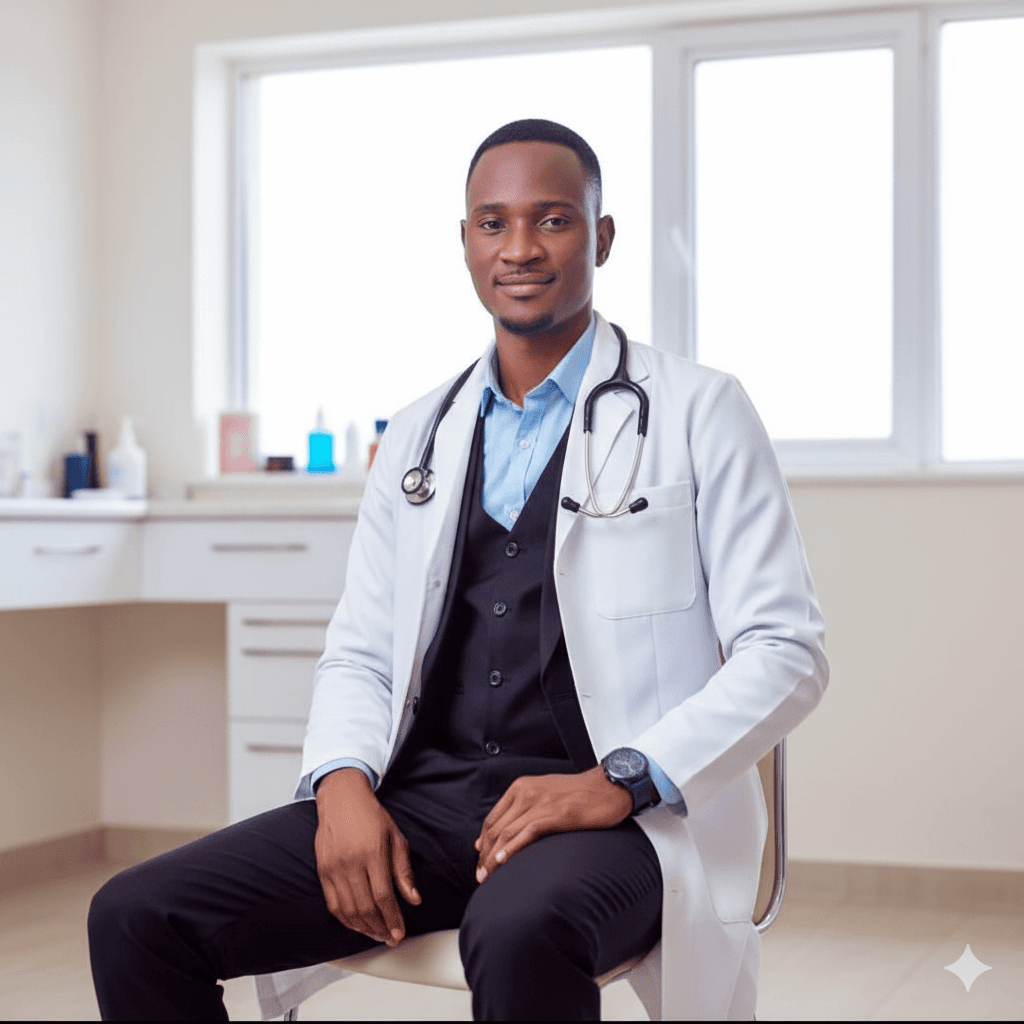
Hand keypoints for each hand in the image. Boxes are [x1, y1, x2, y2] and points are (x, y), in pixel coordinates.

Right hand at [314, 768, 420, 945]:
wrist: (341, 798)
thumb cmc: (371, 816)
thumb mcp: (395, 837)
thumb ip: (403, 870)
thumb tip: (413, 899)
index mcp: (373, 852)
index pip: (384, 896)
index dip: (392, 919)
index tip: (399, 933)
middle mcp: (351, 862)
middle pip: (366, 907)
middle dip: (380, 928)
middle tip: (390, 938)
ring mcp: (334, 868)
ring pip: (348, 910)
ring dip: (364, 928)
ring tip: (377, 934)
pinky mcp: (322, 871)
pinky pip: (333, 904)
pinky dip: (345, 920)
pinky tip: (357, 925)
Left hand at [473, 767, 632, 881]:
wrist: (608, 787)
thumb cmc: (579, 794)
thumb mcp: (544, 795)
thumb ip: (521, 811)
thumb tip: (499, 836)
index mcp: (520, 787)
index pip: (492, 818)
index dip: (483, 842)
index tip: (481, 860)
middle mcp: (525, 792)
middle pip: (495, 828)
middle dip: (484, 854)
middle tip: (480, 875)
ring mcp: (539, 802)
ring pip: (506, 833)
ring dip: (493, 858)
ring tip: (487, 876)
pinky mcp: (554, 814)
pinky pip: (526, 833)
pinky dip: (512, 848)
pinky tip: (503, 861)